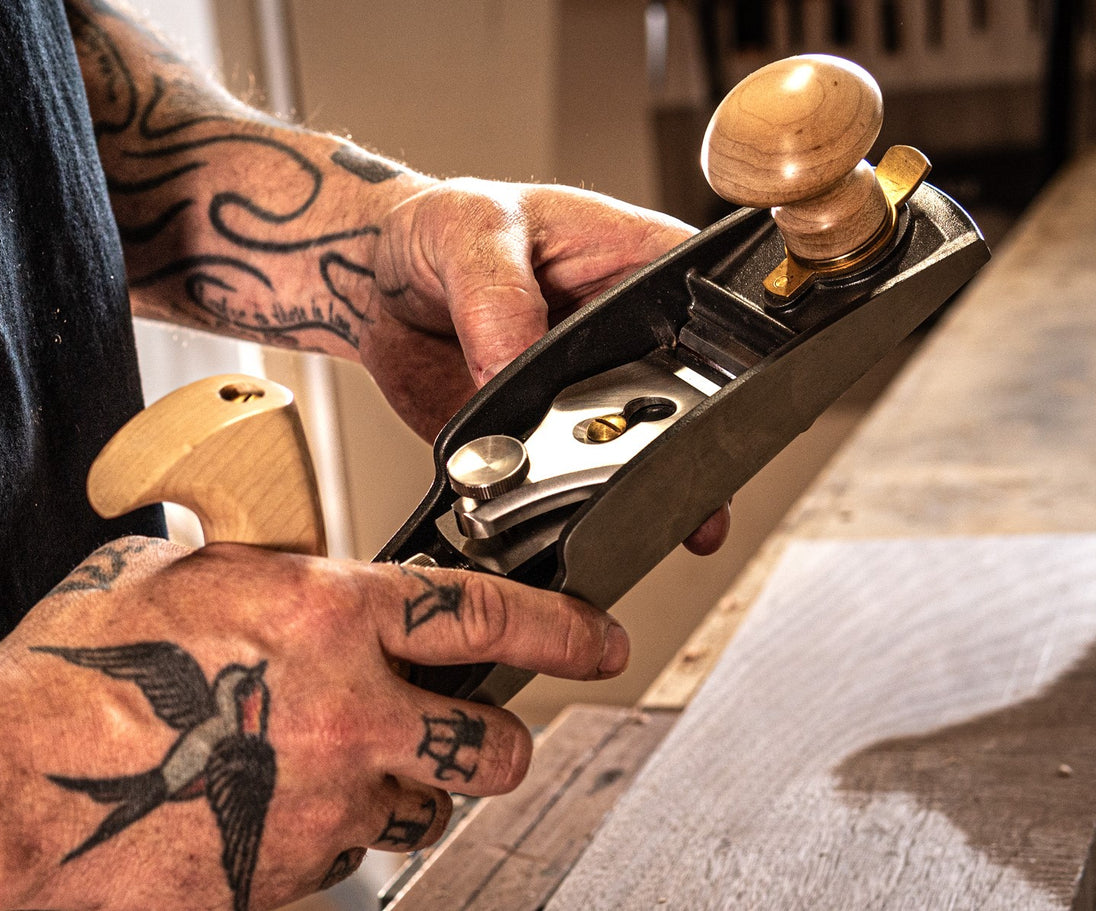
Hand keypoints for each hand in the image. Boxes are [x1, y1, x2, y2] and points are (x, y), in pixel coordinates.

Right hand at [0, 537, 626, 910]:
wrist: (11, 789)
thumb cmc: (78, 676)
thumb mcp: (180, 578)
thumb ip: (259, 574)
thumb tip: (280, 571)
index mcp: (327, 617)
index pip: (486, 612)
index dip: (562, 623)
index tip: (599, 635)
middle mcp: (347, 710)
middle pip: (489, 736)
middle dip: (500, 735)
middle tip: (485, 729)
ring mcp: (327, 800)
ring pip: (428, 806)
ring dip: (413, 788)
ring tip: (359, 768)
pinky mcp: (294, 872)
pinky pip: (351, 856)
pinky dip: (337, 834)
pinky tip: (283, 810)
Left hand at [363, 177, 729, 553]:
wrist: (379, 287)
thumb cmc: (443, 229)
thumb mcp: (473, 232)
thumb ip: (498, 297)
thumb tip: (513, 368)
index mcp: (638, 264)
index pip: (707, 311)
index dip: (716, 360)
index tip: (698, 401)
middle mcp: (627, 337)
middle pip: (684, 399)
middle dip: (679, 445)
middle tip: (664, 481)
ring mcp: (589, 393)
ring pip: (632, 452)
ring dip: (624, 485)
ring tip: (626, 515)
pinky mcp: (543, 439)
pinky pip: (564, 482)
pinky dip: (559, 505)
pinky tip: (553, 518)